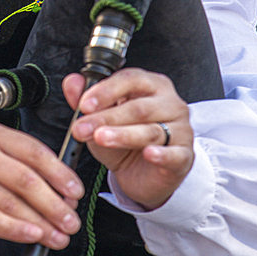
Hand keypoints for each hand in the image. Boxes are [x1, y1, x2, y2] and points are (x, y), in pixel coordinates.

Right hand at [0, 119, 84, 247]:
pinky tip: (31, 236)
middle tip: (71, 220)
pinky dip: (16, 230)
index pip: (33, 151)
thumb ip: (11, 161)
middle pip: (26, 178)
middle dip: (55, 204)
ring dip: (40, 222)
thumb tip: (54, 188)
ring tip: (56, 235)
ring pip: (11, 202)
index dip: (59, 173)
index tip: (75, 192)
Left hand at [63, 68, 193, 209]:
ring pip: (151, 131)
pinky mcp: (184, 156)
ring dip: (122, 135)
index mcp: (151, 86)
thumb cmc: (125, 142)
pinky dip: (161, 154)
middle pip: (138, 107)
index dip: (105, 91)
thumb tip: (72, 82)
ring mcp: (181, 129)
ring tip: (100, 138)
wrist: (143, 175)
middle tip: (82, 127)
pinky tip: (148, 153)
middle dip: (106, 117)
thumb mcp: (101, 120)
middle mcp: (169, 103)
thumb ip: (85, 100)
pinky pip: (174, 153)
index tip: (84, 104)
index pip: (130, 80)